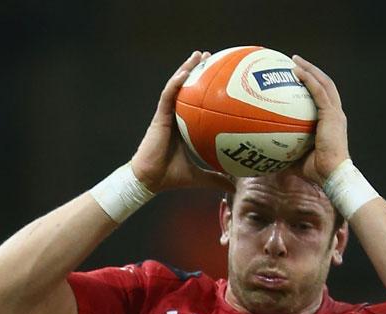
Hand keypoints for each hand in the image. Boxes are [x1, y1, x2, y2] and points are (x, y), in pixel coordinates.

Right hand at [130, 51, 234, 192]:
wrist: (150, 180)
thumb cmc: (170, 177)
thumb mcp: (199, 177)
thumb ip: (216, 179)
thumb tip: (235, 186)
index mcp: (183, 127)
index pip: (194, 103)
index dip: (204, 89)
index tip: (218, 78)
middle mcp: (175, 117)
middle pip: (186, 89)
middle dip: (196, 71)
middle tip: (210, 56)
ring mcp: (166, 115)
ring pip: (176, 86)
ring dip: (186, 69)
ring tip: (198, 55)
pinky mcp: (159, 117)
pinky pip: (168, 96)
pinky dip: (176, 83)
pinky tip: (185, 72)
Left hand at [291, 55, 350, 183]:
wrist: (332, 175)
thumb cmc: (316, 171)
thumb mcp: (296, 158)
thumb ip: (284, 152)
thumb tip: (265, 153)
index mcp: (330, 122)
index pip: (323, 98)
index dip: (312, 86)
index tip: (298, 78)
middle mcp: (335, 114)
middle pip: (325, 85)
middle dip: (311, 71)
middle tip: (295, 62)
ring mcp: (335, 113)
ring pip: (323, 83)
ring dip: (309, 69)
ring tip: (295, 60)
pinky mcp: (332, 115)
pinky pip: (319, 91)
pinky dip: (308, 78)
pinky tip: (296, 71)